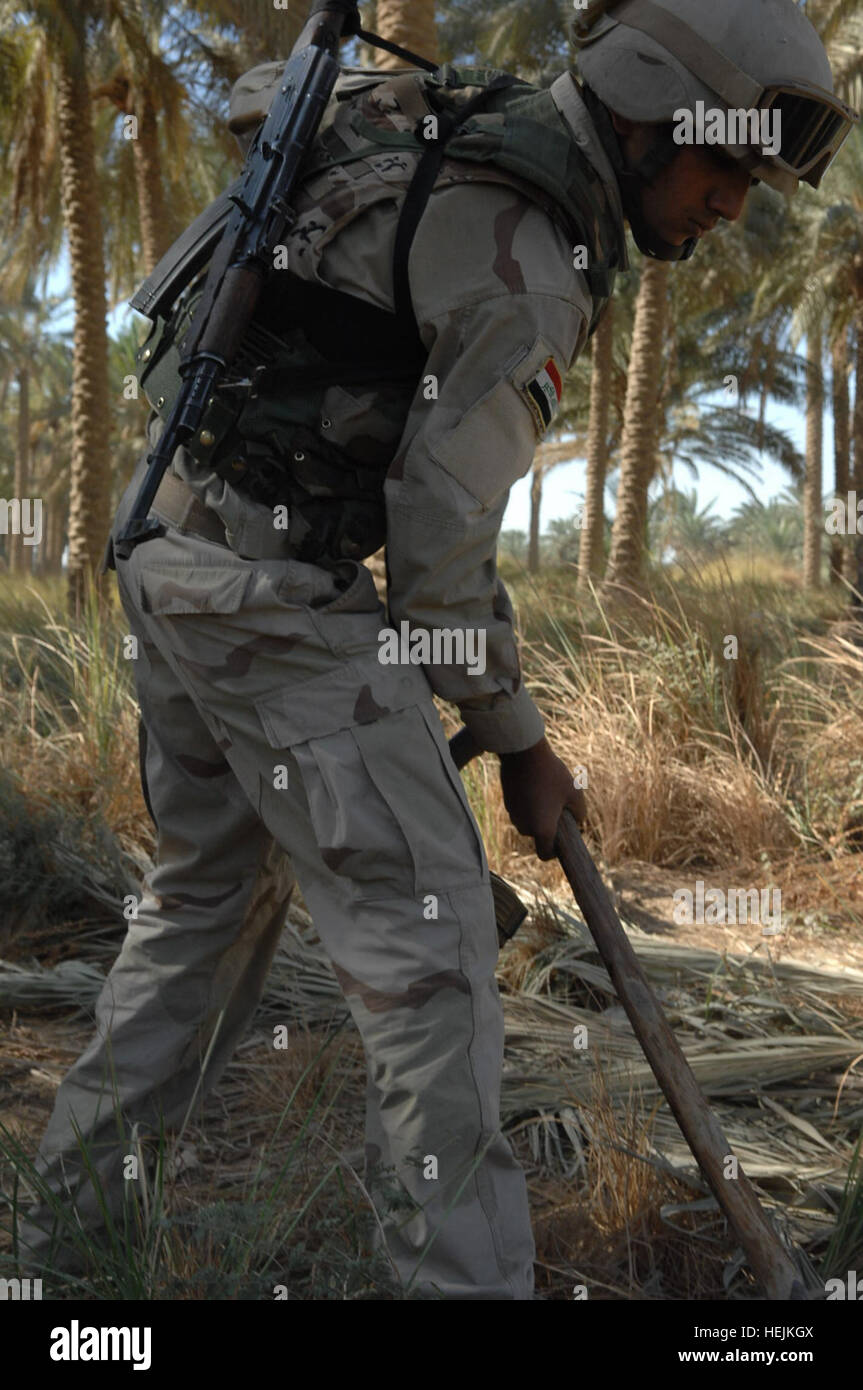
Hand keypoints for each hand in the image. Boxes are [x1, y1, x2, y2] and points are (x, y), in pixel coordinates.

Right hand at [499, 737, 586, 860]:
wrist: (523, 753)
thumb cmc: (552, 774)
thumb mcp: (574, 792)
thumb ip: (580, 812)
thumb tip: (578, 821)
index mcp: (542, 829)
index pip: (545, 854)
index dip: (555, 852)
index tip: (563, 838)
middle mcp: (524, 825)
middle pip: (538, 835)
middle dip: (548, 826)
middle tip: (560, 808)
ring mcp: (513, 814)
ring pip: (529, 821)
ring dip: (538, 814)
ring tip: (549, 793)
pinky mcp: (507, 801)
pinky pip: (521, 810)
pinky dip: (529, 804)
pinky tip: (537, 785)